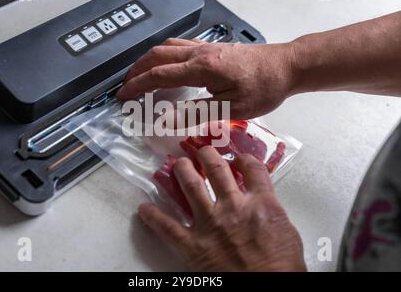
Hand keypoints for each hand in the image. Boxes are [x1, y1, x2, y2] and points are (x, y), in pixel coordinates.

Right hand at [116, 38, 296, 118]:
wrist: (287, 66)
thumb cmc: (264, 88)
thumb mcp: (233, 108)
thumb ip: (198, 112)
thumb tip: (168, 120)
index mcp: (202, 68)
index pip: (159, 74)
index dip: (137, 85)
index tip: (122, 96)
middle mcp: (200, 53)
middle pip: (157, 56)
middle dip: (136, 71)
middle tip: (125, 87)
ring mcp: (206, 47)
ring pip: (167, 47)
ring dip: (148, 60)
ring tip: (139, 75)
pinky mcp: (213, 47)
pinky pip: (179, 45)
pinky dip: (163, 54)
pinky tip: (166, 64)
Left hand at [138, 146, 305, 271]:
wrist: (266, 290)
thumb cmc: (282, 267)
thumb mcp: (287, 232)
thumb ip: (271, 211)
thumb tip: (262, 203)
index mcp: (260, 203)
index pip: (252, 169)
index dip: (244, 160)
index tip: (239, 159)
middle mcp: (232, 206)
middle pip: (217, 171)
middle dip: (207, 156)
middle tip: (202, 151)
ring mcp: (210, 223)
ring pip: (191, 187)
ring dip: (182, 171)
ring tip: (178, 163)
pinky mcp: (193, 245)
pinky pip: (167, 227)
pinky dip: (153, 217)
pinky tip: (143, 208)